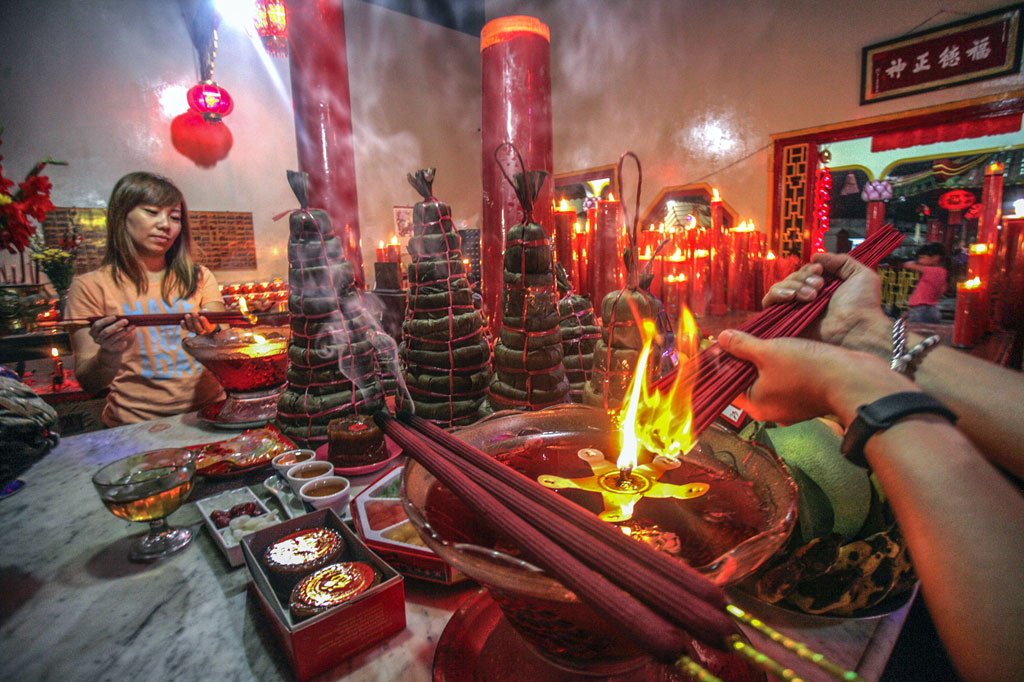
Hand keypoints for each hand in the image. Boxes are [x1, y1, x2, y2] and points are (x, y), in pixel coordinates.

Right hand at [89, 316, 134, 354]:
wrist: (110, 347)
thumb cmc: (109, 332)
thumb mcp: (108, 326)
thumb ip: (111, 321)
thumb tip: (121, 317)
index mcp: (93, 332)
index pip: (97, 325)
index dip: (105, 320)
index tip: (115, 316)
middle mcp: (97, 339)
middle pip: (106, 331)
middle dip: (117, 325)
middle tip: (126, 320)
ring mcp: (103, 345)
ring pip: (114, 337)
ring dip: (124, 331)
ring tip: (132, 326)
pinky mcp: (111, 349)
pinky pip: (119, 342)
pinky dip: (125, 337)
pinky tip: (130, 333)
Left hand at [182, 310, 216, 335]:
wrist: (202, 320)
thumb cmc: (207, 316)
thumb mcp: (209, 314)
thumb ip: (206, 313)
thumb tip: (201, 312)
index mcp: (209, 328)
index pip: (207, 327)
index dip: (204, 322)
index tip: (201, 317)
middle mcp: (202, 332)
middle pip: (199, 329)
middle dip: (195, 321)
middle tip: (194, 313)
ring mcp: (195, 331)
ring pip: (191, 328)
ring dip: (189, 322)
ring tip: (187, 315)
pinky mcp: (189, 329)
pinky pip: (185, 328)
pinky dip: (183, 325)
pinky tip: (182, 321)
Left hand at [717, 329, 915, 424]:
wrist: (854, 380)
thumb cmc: (809, 368)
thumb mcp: (769, 351)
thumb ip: (742, 346)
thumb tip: (721, 339)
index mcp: (755, 405)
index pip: (726, 385)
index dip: (722, 363)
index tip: (721, 345)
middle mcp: (770, 410)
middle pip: (746, 381)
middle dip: (744, 359)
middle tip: (742, 337)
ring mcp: (790, 406)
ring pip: (768, 379)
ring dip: (765, 360)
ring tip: (765, 339)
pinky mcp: (807, 398)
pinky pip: (787, 380)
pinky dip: (783, 365)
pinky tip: (786, 347)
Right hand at [762, 253, 890, 358]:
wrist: (857, 330)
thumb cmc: (863, 306)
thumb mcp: (860, 274)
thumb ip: (840, 260)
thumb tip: (815, 256)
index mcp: (824, 287)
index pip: (805, 271)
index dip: (810, 269)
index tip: (820, 271)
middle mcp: (808, 297)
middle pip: (792, 277)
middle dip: (803, 277)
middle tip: (819, 286)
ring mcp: (796, 309)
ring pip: (780, 287)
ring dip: (794, 285)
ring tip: (812, 295)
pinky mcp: (785, 320)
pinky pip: (769, 302)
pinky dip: (777, 295)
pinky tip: (792, 296)